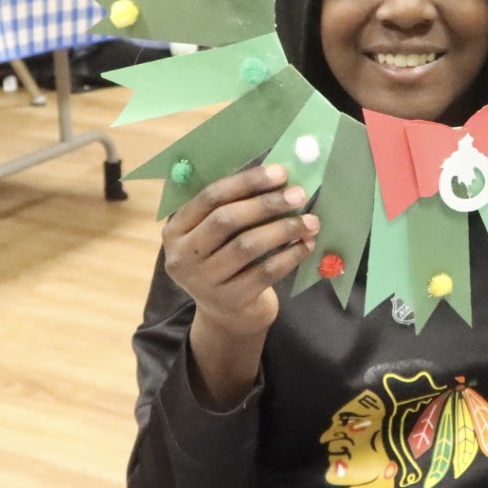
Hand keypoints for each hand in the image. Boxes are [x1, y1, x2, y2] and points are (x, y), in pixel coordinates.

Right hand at [162, 164, 319, 406]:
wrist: (228, 315)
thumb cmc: (226, 261)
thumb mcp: (217, 235)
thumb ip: (235, 206)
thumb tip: (277, 175)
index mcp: (176, 230)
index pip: (210, 197)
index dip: (246, 182)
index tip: (280, 172)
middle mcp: (182, 256)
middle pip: (226, 220)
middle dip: (267, 204)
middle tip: (299, 194)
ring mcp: (203, 282)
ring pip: (247, 246)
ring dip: (284, 229)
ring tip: (311, 221)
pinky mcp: (229, 301)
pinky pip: (265, 272)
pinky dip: (290, 256)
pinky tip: (306, 245)